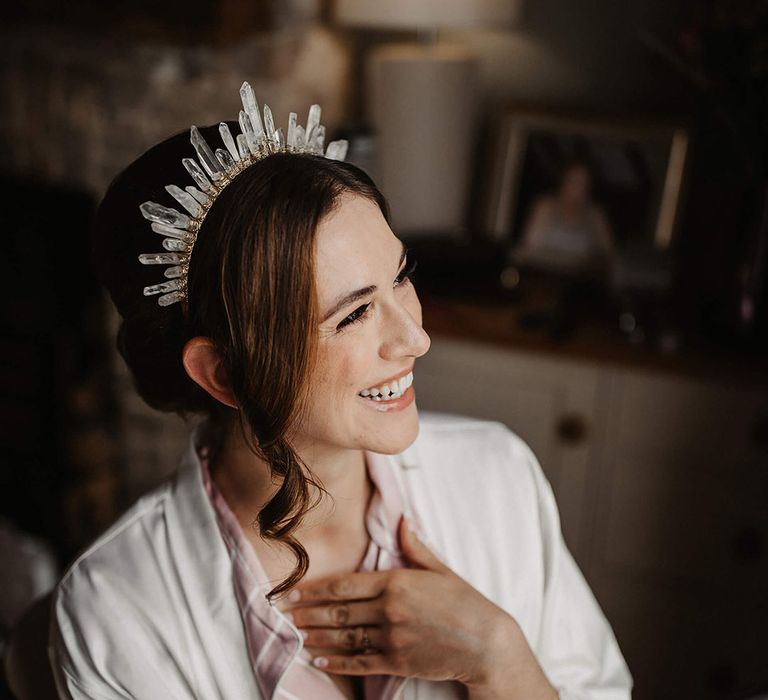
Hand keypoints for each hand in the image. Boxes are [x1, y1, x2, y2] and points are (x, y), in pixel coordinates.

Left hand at [280, 515, 539, 693]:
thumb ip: (414, 546)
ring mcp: (392, 638)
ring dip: (316, 637)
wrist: (486, 642)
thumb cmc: (464, 602)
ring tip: (294, 635)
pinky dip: (337, 661)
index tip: (292, 592)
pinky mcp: (398, 662)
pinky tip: (319, 659)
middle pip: (338, 612)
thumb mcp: (439, 569)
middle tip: (282, 614)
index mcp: (396, 582)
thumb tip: (402, 519)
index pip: (344, 585)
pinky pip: (360, 662)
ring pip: (344, 637)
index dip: (314, 590)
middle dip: (307, 613)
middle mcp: (389, 610)